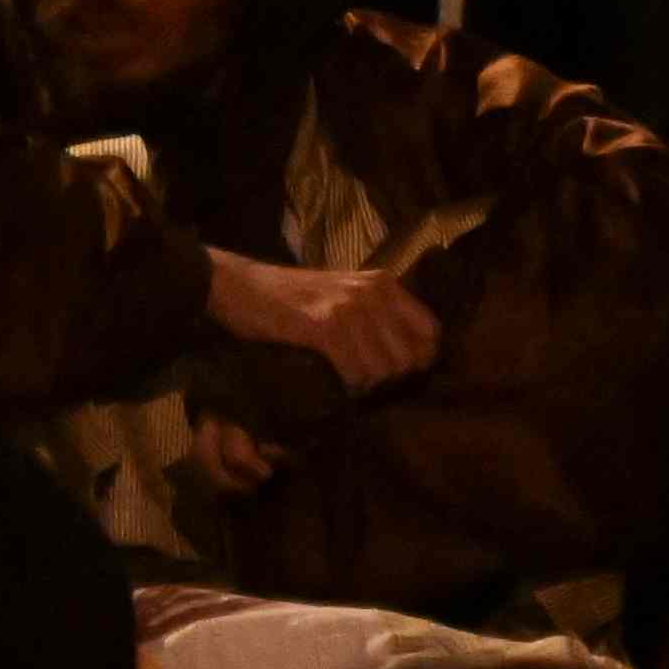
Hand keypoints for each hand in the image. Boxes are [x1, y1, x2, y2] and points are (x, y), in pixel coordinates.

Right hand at [203, 253, 437, 393]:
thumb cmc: (291, 298)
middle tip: (362, 379)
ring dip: (364, 383)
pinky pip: (353, 371)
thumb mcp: (344, 294)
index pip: (430, 332)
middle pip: (408, 357)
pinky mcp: (324, 326)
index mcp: (384, 284)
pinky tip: (332, 379)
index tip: (399, 373)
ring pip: (382, 369)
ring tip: (344, 378)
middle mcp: (373, 293)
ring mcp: (350, 308)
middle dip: (388, 377)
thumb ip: (377, 316)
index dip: (420, 359)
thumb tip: (410, 359)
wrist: (238, 285)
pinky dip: (345, 383)